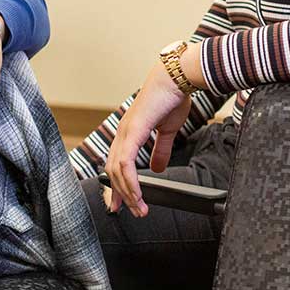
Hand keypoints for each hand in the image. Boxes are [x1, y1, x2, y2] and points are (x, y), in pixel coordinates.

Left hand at [104, 60, 191, 216]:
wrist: (177, 77)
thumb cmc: (173, 98)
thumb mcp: (168, 130)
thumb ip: (161, 149)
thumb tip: (157, 168)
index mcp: (128, 132)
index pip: (116, 163)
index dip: (118, 185)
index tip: (124, 202)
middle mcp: (122, 133)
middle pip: (112, 170)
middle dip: (119, 194)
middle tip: (129, 211)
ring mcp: (125, 131)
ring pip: (117, 170)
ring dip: (128, 192)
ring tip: (139, 208)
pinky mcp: (133, 131)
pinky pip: (126, 163)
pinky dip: (131, 182)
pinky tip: (137, 194)